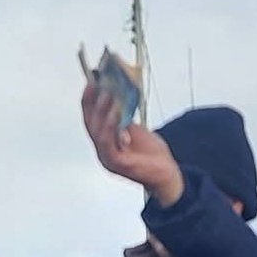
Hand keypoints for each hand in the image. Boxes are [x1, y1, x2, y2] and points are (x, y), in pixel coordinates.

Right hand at [81, 80, 184, 204]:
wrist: (166, 176)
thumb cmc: (151, 154)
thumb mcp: (135, 130)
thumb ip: (124, 117)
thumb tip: (117, 92)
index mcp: (104, 142)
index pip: (90, 117)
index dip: (89, 99)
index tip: (91, 80)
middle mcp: (102, 151)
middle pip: (90, 123)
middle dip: (93, 101)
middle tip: (98, 83)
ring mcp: (107, 159)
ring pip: (98, 131)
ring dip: (102, 111)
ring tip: (108, 94)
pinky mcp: (118, 165)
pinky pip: (109, 143)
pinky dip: (111, 126)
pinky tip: (116, 113)